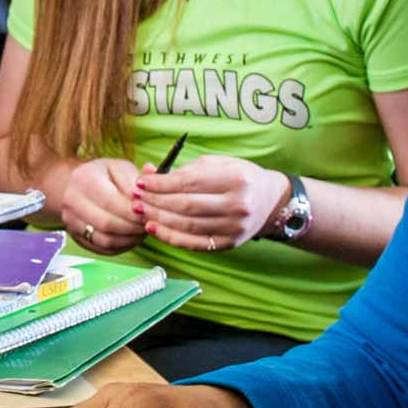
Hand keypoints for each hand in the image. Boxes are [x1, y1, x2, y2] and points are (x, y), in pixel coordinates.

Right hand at [54, 158, 147, 253]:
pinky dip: (121, 246)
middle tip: (149, 224)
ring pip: (105, 240)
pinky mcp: (77, 237)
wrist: (80, 186)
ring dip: (129, 239)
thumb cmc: (105, 176)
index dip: (132, 211)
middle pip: (107, 223)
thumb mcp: (121, 168)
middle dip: (133, 227)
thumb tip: (152, 190)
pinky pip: (103, 248)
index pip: (110, 201)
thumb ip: (138, 178)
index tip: (149, 213)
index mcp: (83, 179)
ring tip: (142, 231)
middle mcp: (71, 201)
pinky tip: (132, 237)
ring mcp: (71, 222)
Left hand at [135, 156, 290, 251]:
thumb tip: (148, 175)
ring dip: (159, 218)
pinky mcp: (230, 243)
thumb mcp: (217, 164)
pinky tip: (154, 228)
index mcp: (236, 179)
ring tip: (140, 211)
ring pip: (188, 225)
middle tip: (136, 197)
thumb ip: (184, 170)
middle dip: (156, 201)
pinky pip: (194, 243)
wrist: (271, 201)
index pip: (189, 183)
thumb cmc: (239, 177)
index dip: (161, 184)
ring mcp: (235, 228)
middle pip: (186, 205)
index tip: (141, 182)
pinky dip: (171, 237)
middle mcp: (237, 205)